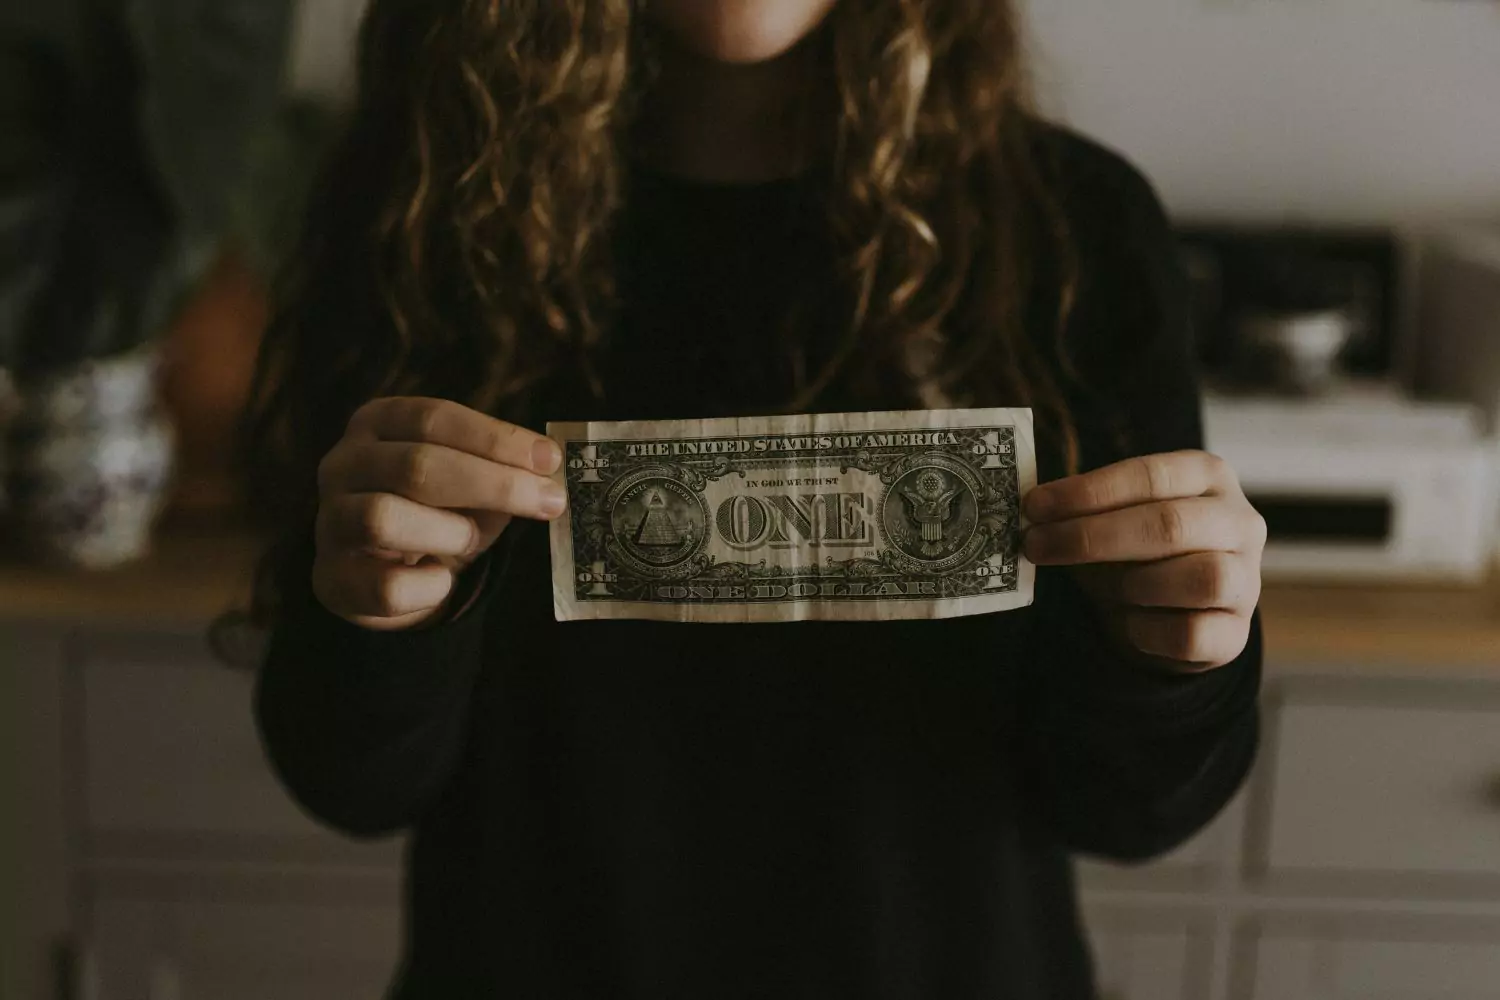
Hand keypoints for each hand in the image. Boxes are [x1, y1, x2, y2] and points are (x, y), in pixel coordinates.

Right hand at [312, 397, 565, 630]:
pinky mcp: (332, 578)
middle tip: (549, 501)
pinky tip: (443, 579)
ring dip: (449, 532)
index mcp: (378, 423)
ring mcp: (330, 520)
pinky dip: (430, 587)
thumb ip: (500, 471)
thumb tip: (546, 472)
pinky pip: (386, 586)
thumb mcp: (469, 482)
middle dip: (493, 484)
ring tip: (471, 539)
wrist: (384, 576)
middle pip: (416, 465)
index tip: (549, 459)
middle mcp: (343, 464)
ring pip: (384, 518)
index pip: (434, 417)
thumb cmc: (434, 512)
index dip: (495, 438)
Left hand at [1022, 451, 1265, 670]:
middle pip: (1170, 524)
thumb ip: (1081, 510)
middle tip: (1036, 545)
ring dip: (1133, 584)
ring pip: (1201, 578)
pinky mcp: (1237, 634)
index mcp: (1208, 477)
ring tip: (1100, 588)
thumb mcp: (1110, 520)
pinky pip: (1192, 634)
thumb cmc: (1135, 553)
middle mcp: (1239, 522)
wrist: (1169, 615)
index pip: (1150, 475)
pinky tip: (1127, 623)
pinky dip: (1148, 631)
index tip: (1034, 506)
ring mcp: (1247, 579)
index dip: (1088, 491)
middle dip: (1091, 536)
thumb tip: (1033, 513)